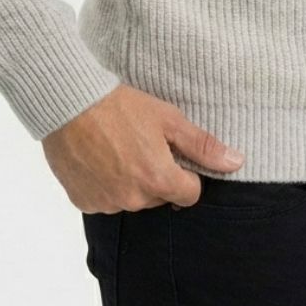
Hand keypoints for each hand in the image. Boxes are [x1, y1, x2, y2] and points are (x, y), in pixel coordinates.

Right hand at [41, 83, 245, 212]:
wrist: (70, 102)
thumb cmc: (121, 105)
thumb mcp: (168, 118)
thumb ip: (202, 146)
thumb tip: (236, 163)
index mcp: (158, 179)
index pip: (190, 194)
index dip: (186, 174)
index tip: (171, 153)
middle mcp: (133, 199)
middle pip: (159, 197)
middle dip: (156, 176)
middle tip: (141, 143)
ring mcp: (105, 203)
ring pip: (131, 199)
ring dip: (129, 181)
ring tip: (116, 148)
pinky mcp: (82, 201)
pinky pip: (103, 199)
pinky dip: (104, 184)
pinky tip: (97, 158)